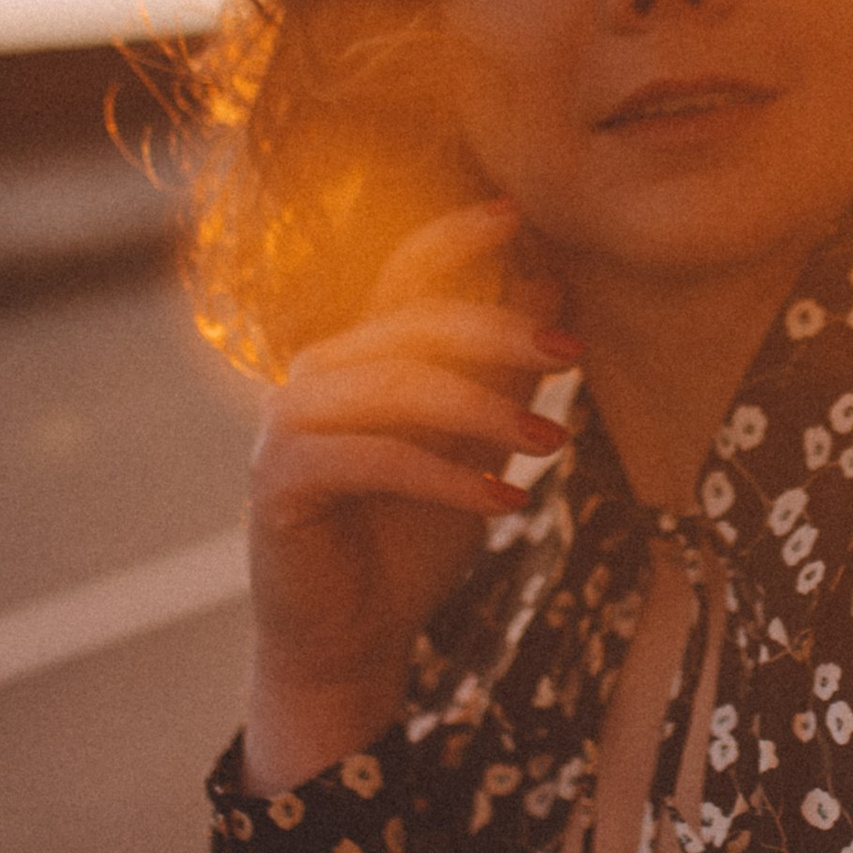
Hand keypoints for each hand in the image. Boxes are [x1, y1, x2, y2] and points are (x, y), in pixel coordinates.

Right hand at [241, 198, 577, 791]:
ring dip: (482, 409)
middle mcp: (317, 374)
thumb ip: (504, 376)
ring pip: (394, 384)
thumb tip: (551, 287)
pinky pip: (371, 457)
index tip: (517, 213)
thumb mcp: (476, 448)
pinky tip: (505, 501)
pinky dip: (443, 475)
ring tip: (552, 447)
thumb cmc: (411, 539)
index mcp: (362, 355)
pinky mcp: (279, 481)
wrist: (350, 639)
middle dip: (499, 331)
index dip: (454, 236)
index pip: (402, 273)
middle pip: (412, 323)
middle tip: (573, 355)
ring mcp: (289, 424)